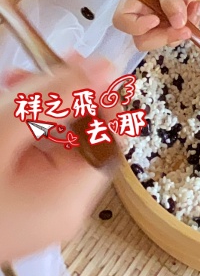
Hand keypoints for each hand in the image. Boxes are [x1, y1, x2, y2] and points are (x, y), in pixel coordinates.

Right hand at [0, 56, 114, 263]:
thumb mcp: (6, 130)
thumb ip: (57, 97)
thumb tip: (104, 68)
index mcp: (69, 197)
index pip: (112, 133)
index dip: (103, 93)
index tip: (85, 63)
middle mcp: (61, 210)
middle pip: (83, 135)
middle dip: (62, 96)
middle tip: (38, 69)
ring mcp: (39, 212)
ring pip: (56, 144)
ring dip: (38, 109)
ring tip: (11, 84)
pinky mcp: (20, 207)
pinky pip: (34, 160)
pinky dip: (24, 132)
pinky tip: (4, 111)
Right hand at [112, 0, 199, 49]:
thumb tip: (177, 23)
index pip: (122, 20)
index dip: (136, 26)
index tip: (156, 20)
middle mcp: (142, 14)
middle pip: (142, 40)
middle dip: (165, 37)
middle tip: (186, 28)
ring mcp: (157, 21)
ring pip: (162, 41)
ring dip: (182, 30)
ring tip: (195, 7)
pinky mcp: (170, 24)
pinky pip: (178, 35)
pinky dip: (191, 26)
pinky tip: (196, 7)